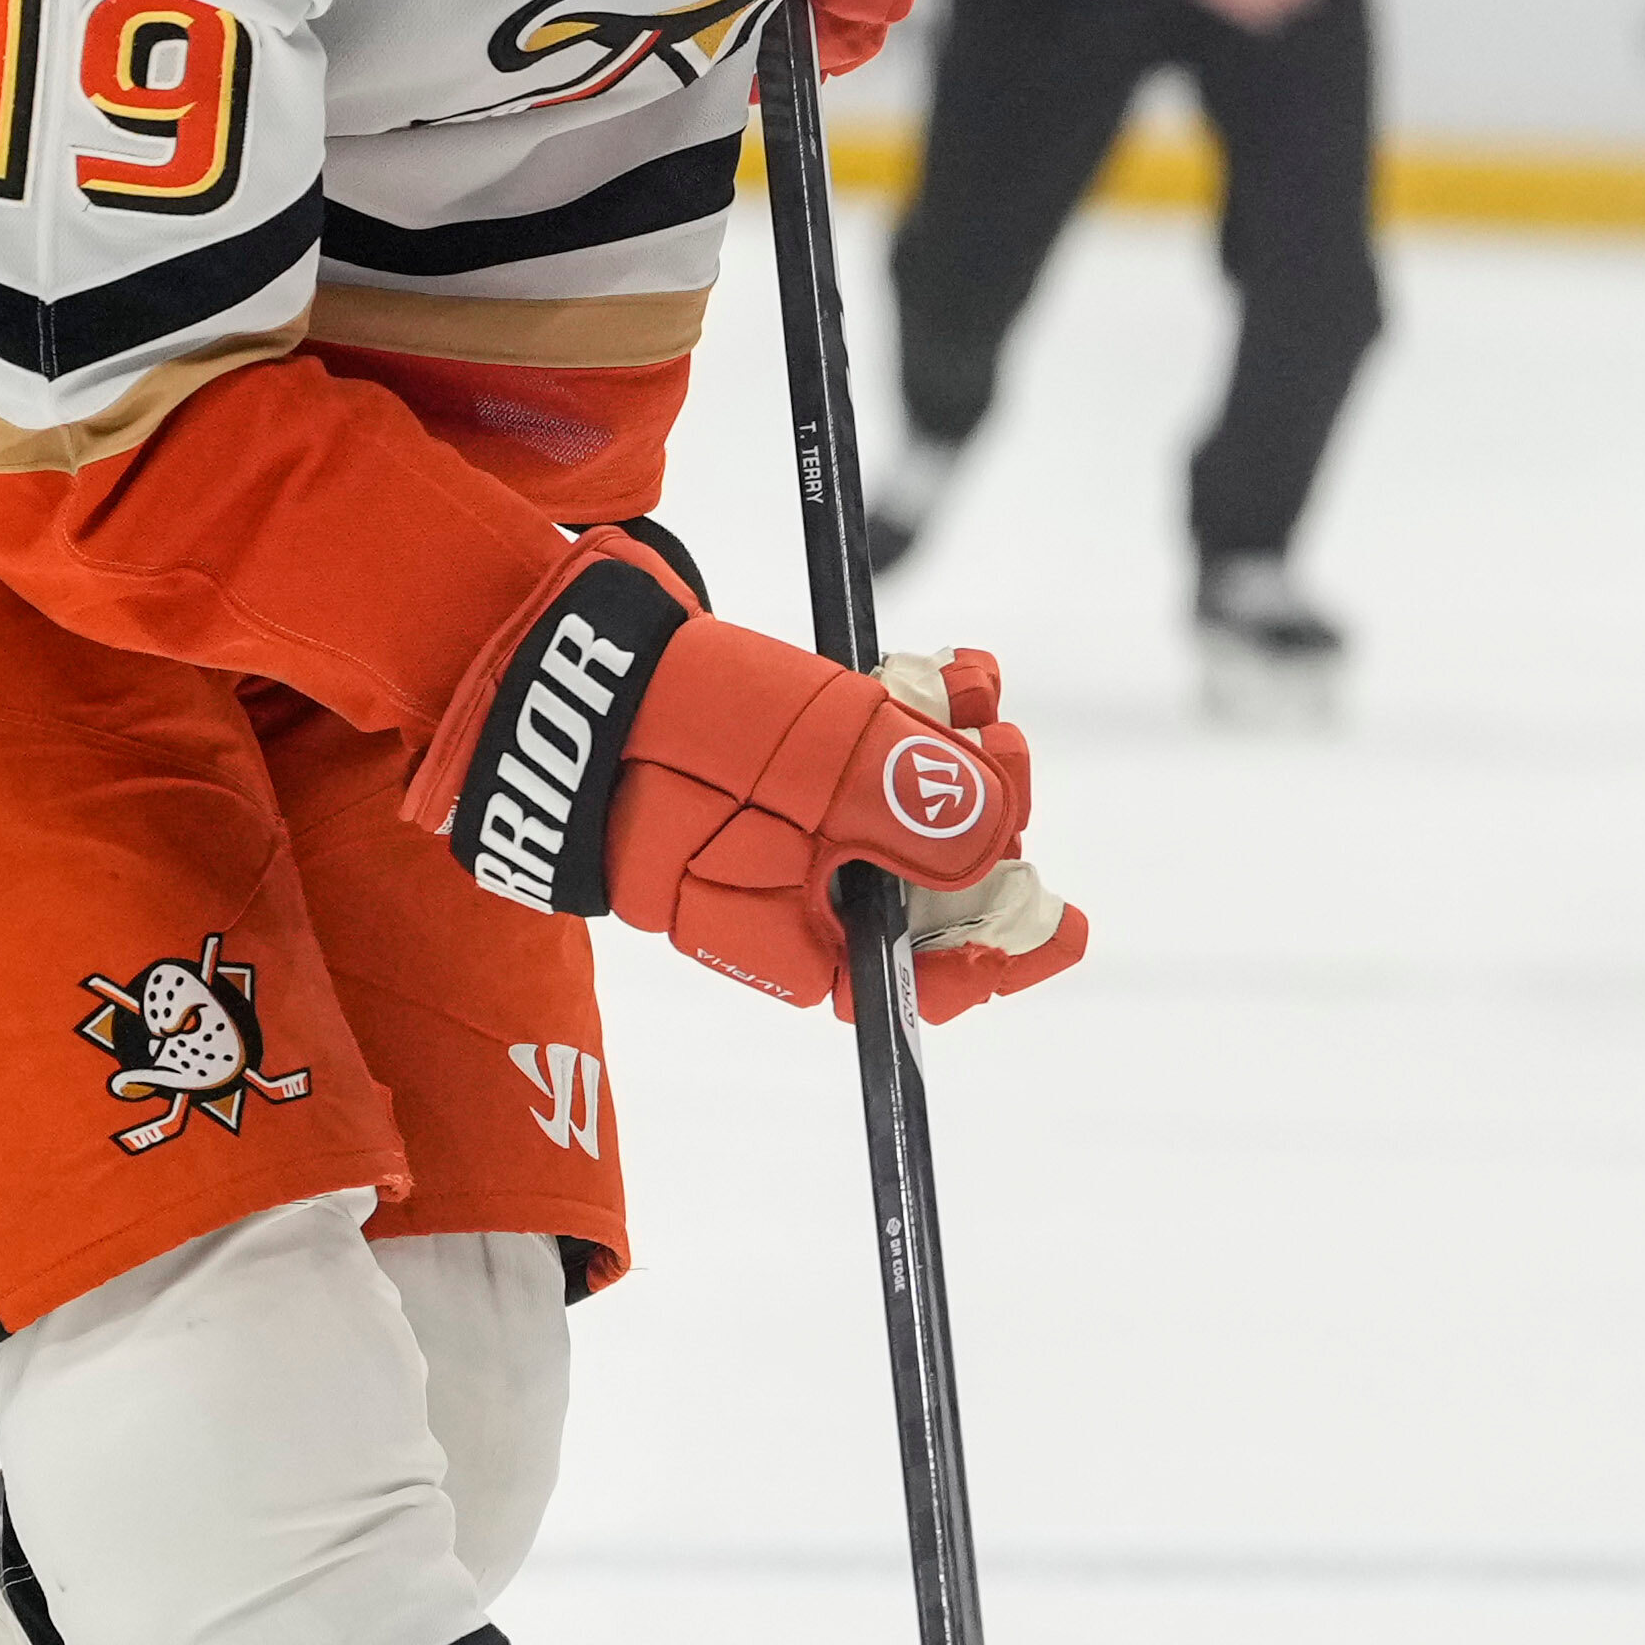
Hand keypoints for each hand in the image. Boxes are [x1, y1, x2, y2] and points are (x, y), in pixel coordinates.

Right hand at [406, 531, 1090, 1022]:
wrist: (582, 666)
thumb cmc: (684, 736)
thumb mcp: (820, 772)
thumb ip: (915, 809)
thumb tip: (1002, 843)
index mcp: (794, 940)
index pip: (916, 978)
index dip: (1001, 957)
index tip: (1062, 923)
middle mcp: (801, 897)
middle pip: (932, 883)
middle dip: (983, 816)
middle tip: (1006, 748)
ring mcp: (794, 831)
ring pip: (913, 812)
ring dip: (960, 754)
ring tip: (979, 691)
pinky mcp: (791, 771)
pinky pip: (877, 761)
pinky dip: (922, 719)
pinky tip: (957, 675)